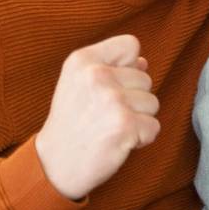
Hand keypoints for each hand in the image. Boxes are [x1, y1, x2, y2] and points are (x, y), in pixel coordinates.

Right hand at [34, 35, 159, 199]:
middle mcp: (97, 75)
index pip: (130, 45)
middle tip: (104, 115)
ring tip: (110, 127)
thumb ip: (111, 67)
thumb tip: (143, 62)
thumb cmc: (71, 123)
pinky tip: (118, 141)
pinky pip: (154, 127)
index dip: (128, 66)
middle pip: (146, 78)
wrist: (54, 165)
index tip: (108, 86)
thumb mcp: (79, 84)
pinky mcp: (126, 124)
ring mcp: (112, 99)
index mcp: (83, 60)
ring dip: (138, 119)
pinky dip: (141, 138)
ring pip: (152, 103)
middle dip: (133, 99)